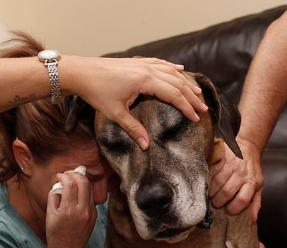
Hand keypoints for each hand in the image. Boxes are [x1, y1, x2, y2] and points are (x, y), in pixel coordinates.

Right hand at [45, 171, 95, 247]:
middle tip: (68, 174)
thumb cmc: (55, 234)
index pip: (70, 184)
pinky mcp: (95, 216)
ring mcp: (91, 213)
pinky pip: (91, 198)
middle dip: (75, 174)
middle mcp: (82, 210)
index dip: (64, 176)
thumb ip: (54, 196)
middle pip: (84, 182)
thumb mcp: (49, 214)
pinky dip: (85, 191)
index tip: (59, 175)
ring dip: (81, 181)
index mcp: (68, 210)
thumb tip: (60, 183)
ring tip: (73, 180)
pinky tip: (77, 193)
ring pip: (90, 189)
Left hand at [71, 57, 207, 148]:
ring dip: (186, 82)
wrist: (81, 72)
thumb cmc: (97, 92)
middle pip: (177, 82)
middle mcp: (147, 70)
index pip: (174, 94)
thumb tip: (147, 146)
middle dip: (192, 96)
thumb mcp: (115, 113)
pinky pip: (160, 63)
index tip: (197, 118)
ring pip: (171, 71)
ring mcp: (142, 63)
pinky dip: (172, 68)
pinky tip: (180, 69)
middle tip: (204, 108)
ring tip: (198, 92)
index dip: (187, 107)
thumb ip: (133, 129)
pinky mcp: (136, 62)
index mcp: (145, 81)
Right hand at [209, 140, 263, 220]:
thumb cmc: (252, 170)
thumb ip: (255, 203)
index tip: (227, 211)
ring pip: (217, 183)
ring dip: (211, 192)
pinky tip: (209, 183)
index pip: (242, 200)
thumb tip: (253, 220)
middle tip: (216, 203)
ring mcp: (232, 165)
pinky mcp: (223, 158)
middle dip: (218, 202)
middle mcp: (242, 174)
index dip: (232, 208)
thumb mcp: (258, 186)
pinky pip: (212, 172)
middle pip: (227, 192)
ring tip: (211, 195)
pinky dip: (209, 179)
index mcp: (252, 183)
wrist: (248, 148)